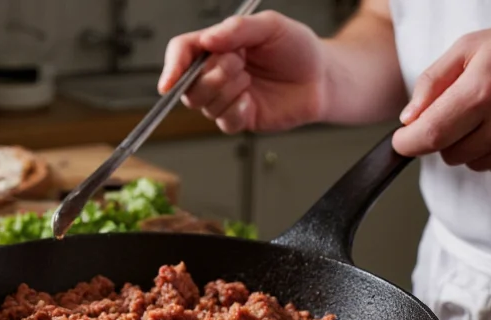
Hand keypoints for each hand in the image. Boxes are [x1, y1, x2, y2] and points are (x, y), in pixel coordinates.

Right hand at [158, 11, 324, 133]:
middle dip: (213, 74)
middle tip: (241, 62)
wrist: (321, 78)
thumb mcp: (271, 26)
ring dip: (228, 90)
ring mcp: (225, 98)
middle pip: (188, 84)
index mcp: (217, 45)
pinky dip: (236, 111)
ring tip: (251, 79)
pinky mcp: (238, 118)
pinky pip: (223, 122)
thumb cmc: (297, 49)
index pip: (182, 53)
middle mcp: (216, 72)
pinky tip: (252, 101)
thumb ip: (238, 29)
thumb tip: (207, 40)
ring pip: (204, 104)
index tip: (168, 82)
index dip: (172, 66)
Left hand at [392, 21, 490, 172]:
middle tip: (459, 111)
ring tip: (488, 114)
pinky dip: (488, 150)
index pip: (428, 135)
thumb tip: (408, 118)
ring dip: (466, 144)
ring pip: (467, 162)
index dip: (407, 143)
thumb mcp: (475, 46)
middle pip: (444, 153)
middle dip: (440, 137)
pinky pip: (490, 166)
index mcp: (481, 90)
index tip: (402, 139)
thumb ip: (433, 81)